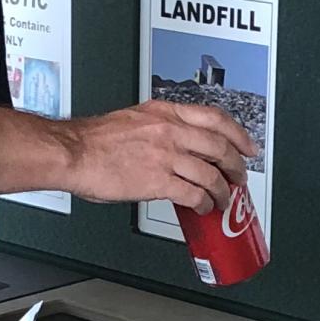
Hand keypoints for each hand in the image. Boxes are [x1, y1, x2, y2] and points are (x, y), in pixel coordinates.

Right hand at [62, 101, 257, 209]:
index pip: (215, 117)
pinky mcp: (158, 180)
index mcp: (165, 112)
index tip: (247, 145)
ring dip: (222, 191)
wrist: (72, 153)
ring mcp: (165, 155)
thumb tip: (177, 146)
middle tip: (240, 178)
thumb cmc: (94, 141)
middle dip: (237, 166)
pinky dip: (204, 204)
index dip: (238, 134)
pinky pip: (193, 194)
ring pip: (211, 173)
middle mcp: (169, 130)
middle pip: (220, 147)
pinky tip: (202, 208)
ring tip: (223, 199)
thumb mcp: (135, 119)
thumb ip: (160, 128)